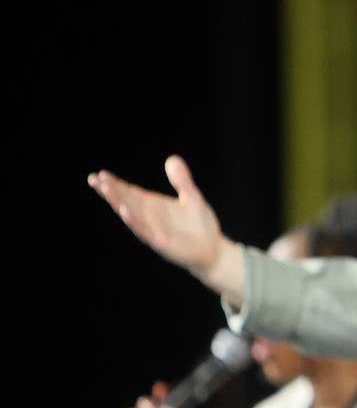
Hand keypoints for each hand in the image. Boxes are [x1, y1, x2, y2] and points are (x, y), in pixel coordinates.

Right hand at [89, 156, 224, 276]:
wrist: (212, 249)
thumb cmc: (199, 224)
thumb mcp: (191, 196)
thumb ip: (181, 180)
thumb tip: (172, 158)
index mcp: (152, 205)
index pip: (129, 192)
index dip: (114, 183)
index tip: (98, 174)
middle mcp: (148, 217)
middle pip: (125, 200)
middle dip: (110, 190)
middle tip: (94, 178)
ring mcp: (152, 229)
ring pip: (131, 214)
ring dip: (118, 202)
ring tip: (105, 189)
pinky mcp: (161, 242)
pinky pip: (144, 230)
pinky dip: (135, 221)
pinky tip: (125, 210)